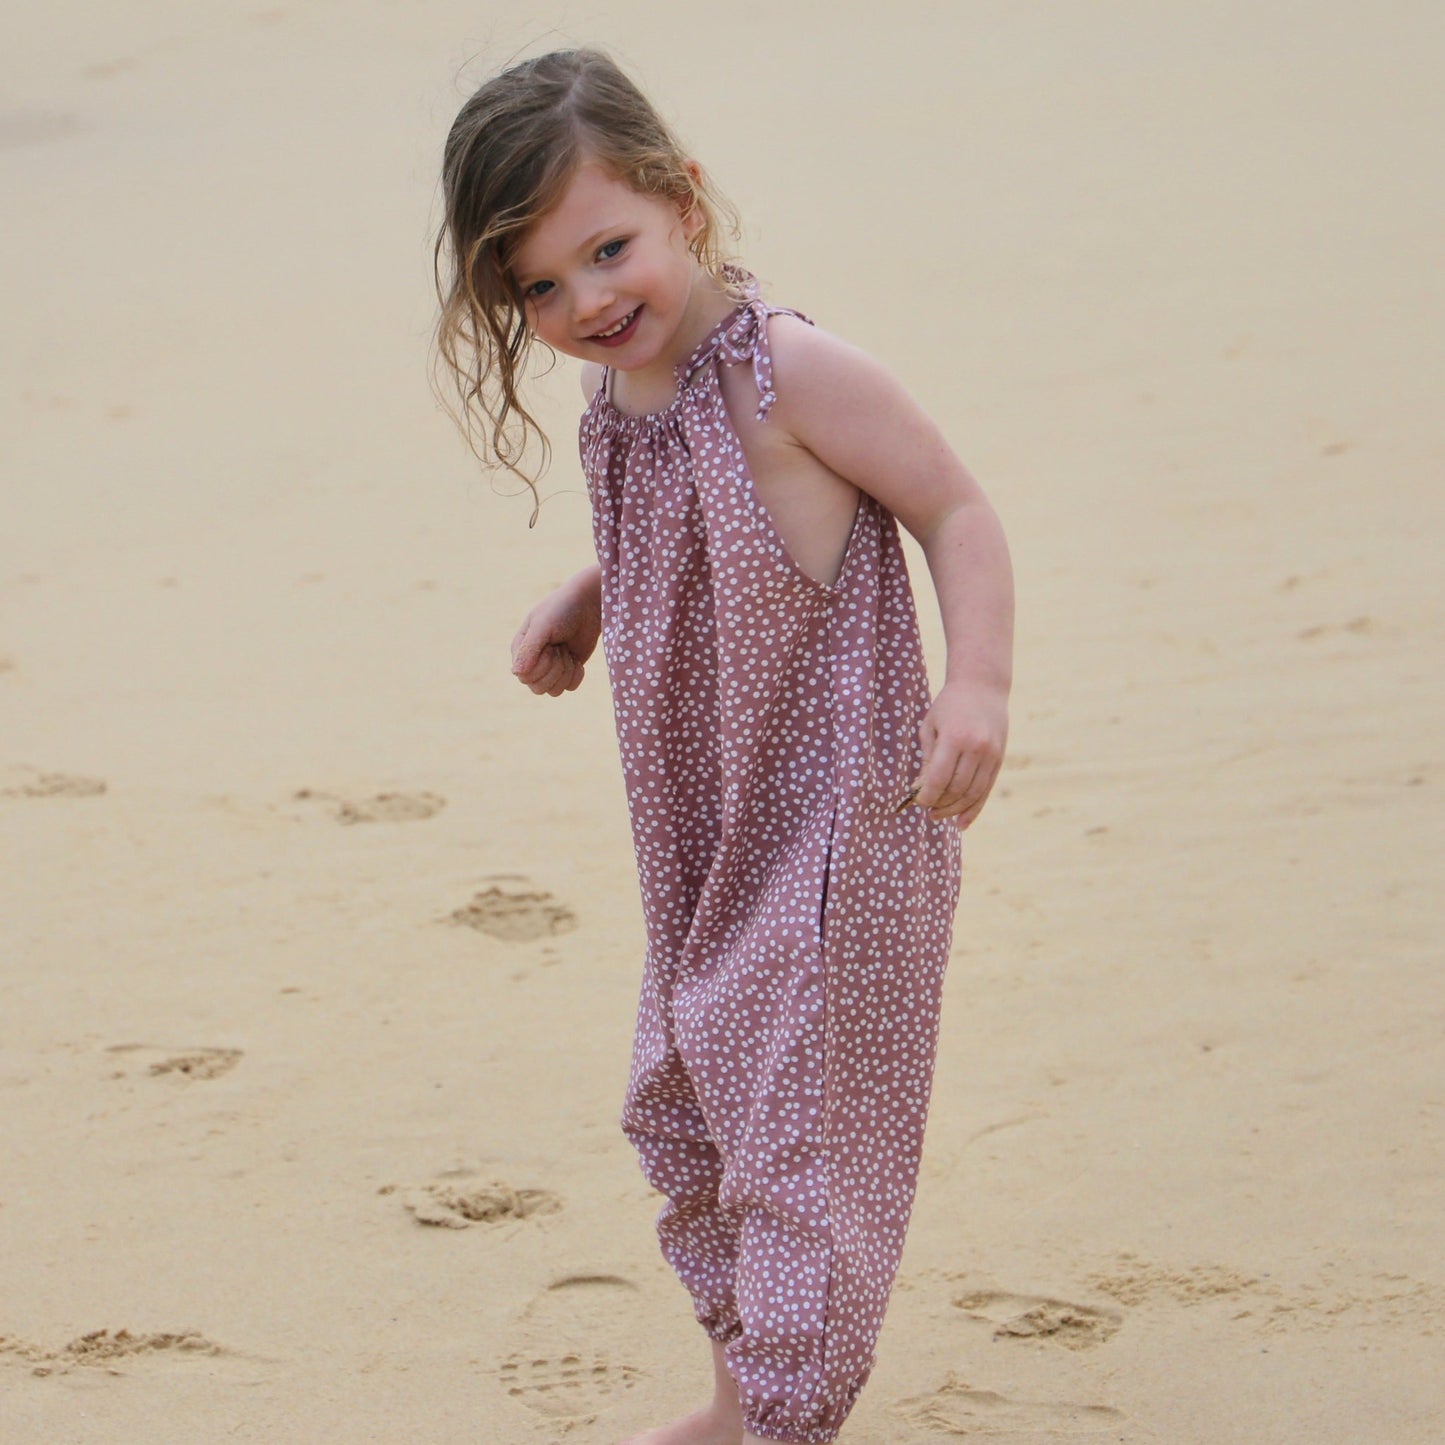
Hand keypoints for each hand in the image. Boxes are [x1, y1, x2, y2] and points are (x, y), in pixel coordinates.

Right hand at [510, 570, 601, 696]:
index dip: (541, 665)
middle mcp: (531, 662)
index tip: (551, 645)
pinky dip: (577, 674)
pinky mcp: (567, 671)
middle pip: (538, 688)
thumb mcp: (543, 626)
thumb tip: (516, 673)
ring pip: (554, 691)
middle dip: (555, 670)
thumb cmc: (562, 610)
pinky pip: (570, 687)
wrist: (588, 605)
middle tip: (561, 648)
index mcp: (520, 650)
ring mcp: (550, 668)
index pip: (525, 677)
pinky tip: (576, 657)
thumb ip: (529, 648)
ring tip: (567, 651)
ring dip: (566, 672)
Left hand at [910, 679, 1007, 828]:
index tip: (917, 801)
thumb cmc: (949, 705)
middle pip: (956, 789)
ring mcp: (991, 754)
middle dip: (940, 805)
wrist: (983, 686)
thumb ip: (928, 759)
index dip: (926, 796)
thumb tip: (921, 790)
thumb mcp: (930, 727)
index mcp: (954, 738)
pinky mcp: (999, 759)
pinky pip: (986, 790)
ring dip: (955, 810)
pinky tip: (961, 823)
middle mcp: (976, 748)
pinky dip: (974, 809)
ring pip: (972, 793)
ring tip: (939, 815)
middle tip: (927, 811)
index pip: (938, 779)